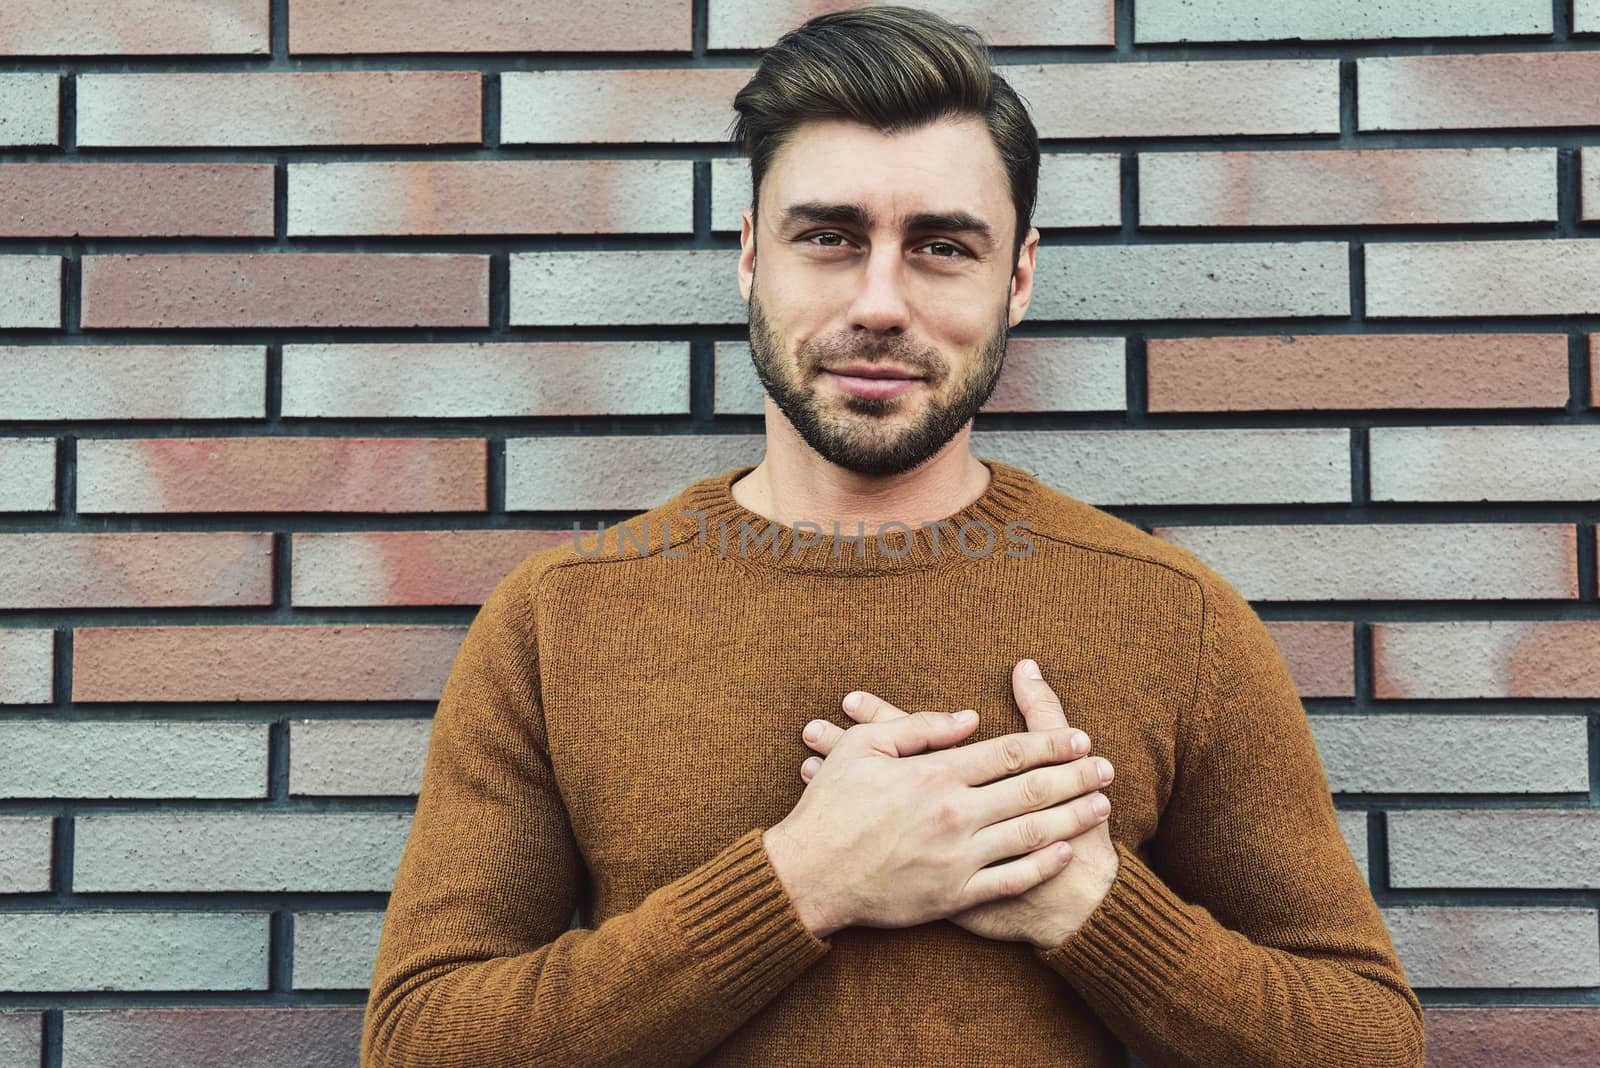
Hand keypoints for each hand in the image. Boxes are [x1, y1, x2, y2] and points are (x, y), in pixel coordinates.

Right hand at [799, 659, 1119, 948]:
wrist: (809, 875)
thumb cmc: (830, 805)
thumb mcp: (862, 748)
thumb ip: (918, 726)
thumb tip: (970, 717)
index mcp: (935, 774)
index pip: (1007, 752)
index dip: (1049, 743)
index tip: (1080, 737)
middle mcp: (953, 814)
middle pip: (1030, 790)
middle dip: (1075, 776)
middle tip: (1107, 767)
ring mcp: (956, 858)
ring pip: (1029, 833)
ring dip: (1071, 817)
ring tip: (1102, 805)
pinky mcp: (953, 896)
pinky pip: (1010, 879)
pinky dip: (1042, 864)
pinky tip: (1065, 851)